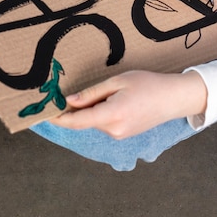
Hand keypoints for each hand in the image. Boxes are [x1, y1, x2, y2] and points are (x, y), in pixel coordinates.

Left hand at [51, 70, 207, 138]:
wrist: (174, 98)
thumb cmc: (148, 84)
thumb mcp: (118, 82)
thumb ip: (92, 93)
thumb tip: (69, 101)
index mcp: (112, 115)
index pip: (77, 121)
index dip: (58, 118)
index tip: (42, 112)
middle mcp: (114, 130)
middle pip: (85, 119)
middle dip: (76, 107)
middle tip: (70, 89)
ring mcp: (119, 135)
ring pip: (94, 120)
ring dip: (91, 108)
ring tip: (110, 89)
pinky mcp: (123, 134)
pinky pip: (104, 122)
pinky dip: (101, 111)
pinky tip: (115, 98)